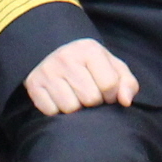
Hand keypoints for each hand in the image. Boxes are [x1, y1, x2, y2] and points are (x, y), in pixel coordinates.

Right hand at [23, 37, 140, 116]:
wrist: (54, 54)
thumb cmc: (90, 65)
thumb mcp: (113, 67)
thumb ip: (127, 83)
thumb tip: (126, 101)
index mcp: (89, 50)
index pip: (109, 85)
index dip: (112, 95)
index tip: (107, 92)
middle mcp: (66, 58)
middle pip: (90, 99)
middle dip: (94, 102)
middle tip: (89, 94)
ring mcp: (48, 71)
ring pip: (70, 108)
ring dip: (76, 108)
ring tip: (75, 96)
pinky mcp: (34, 85)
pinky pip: (51, 112)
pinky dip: (58, 111)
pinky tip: (60, 99)